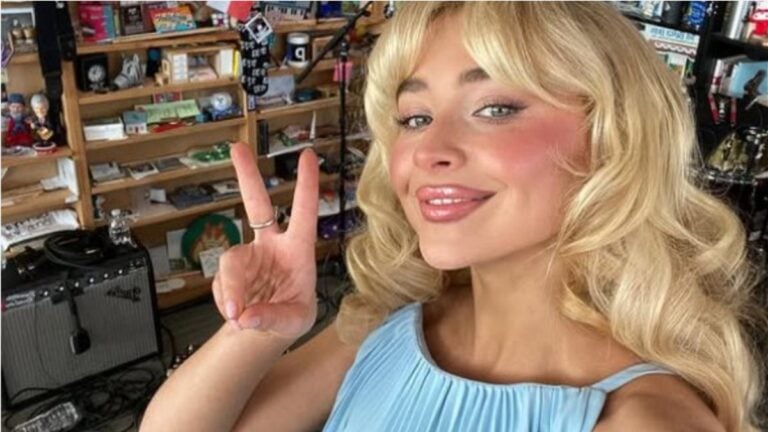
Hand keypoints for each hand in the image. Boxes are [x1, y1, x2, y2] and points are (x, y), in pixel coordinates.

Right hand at [212, 142, 319, 338]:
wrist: (267, 332)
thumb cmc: (292, 317)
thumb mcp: (294, 321)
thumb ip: (272, 317)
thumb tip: (246, 314)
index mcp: (298, 249)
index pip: (304, 213)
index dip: (306, 185)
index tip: (308, 156)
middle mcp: (272, 245)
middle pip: (256, 204)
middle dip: (247, 175)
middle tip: (237, 147)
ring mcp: (249, 255)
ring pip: (231, 260)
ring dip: (231, 288)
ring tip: (236, 314)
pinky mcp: (231, 270)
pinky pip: (221, 281)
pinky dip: (225, 299)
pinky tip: (235, 313)